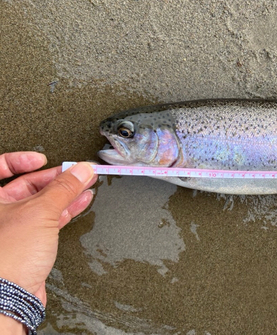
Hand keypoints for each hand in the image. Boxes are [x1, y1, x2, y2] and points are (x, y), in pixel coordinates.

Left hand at [0, 152, 96, 306]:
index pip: (0, 167)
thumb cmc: (6, 258)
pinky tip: (80, 202)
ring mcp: (11, 228)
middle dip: (54, 177)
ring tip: (86, 184)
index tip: (43, 159)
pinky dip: (65, 209)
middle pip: (25, 185)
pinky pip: (47, 219)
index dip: (22, 160)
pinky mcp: (27, 243)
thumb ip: (63, 188)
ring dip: (65, 193)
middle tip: (76, 171)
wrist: (8, 298)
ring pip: (40, 203)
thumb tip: (80, 170)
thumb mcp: (39, 211)